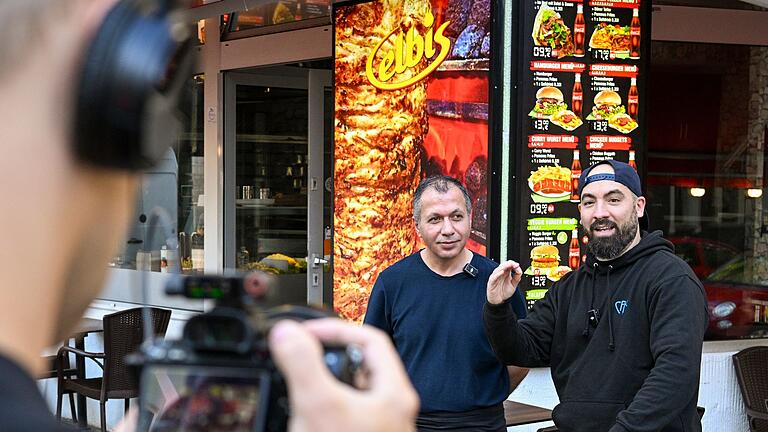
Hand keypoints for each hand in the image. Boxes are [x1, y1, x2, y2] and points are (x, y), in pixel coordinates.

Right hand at [268, 318, 418, 431]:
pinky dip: (323, 408)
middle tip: (303, 352)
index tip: (308, 332)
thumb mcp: (320, 406)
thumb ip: (304, 365)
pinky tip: (306, 416)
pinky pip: (342, 413)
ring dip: (324, 382)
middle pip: (359, 364)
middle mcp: (390, 409)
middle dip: (328, 354)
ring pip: (350, 391)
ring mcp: (377, 425)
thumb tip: (287, 332)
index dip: (337, 328)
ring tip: (301, 383)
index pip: (371, 339)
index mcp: (393, 392)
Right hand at [487, 260, 521, 304]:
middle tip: (515, 264)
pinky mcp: (491, 282)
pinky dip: (497, 274)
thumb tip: (519, 270)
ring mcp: (495, 278)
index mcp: (506, 273)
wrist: (499, 301)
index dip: (513, 264)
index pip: (508, 265)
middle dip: (509, 264)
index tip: (517, 265)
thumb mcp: (514, 285)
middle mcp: (500, 274)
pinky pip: (493, 277)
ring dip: (504, 267)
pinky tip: (502, 272)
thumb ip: (517, 278)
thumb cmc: (504, 292)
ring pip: (498, 269)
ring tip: (509, 265)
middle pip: (503, 265)